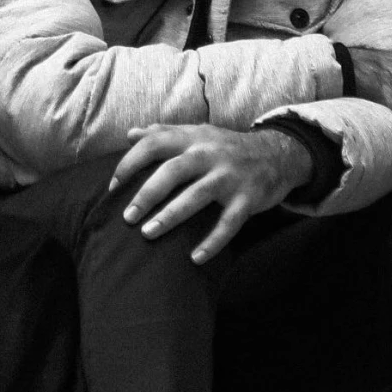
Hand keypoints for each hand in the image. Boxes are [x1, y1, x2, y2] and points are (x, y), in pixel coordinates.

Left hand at [109, 123, 312, 263]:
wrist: (278, 153)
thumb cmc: (227, 147)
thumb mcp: (198, 133)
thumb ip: (165, 132)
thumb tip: (130, 134)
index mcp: (194, 137)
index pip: (155, 143)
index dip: (130, 163)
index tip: (113, 186)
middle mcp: (210, 153)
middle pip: (173, 171)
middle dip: (147, 194)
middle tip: (127, 217)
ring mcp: (230, 177)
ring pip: (196, 197)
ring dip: (170, 216)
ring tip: (148, 233)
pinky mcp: (248, 199)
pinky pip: (228, 224)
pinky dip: (212, 242)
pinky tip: (195, 258)